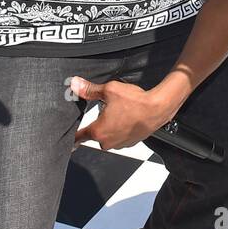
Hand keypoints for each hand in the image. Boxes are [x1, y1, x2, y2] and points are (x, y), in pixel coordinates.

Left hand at [71, 76, 186, 150]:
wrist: (158, 108)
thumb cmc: (135, 101)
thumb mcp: (109, 90)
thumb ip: (90, 90)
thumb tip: (75, 84)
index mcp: (98, 131)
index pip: (78, 138)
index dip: (73, 138)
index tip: (69, 142)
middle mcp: (108, 141)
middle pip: (95, 134)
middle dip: (98, 124)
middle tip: (105, 111)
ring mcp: (120, 144)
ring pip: (109, 136)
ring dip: (110, 127)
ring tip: (119, 113)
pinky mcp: (131, 142)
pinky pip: (120, 137)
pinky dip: (121, 129)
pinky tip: (127, 117)